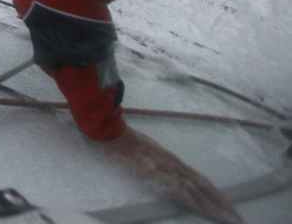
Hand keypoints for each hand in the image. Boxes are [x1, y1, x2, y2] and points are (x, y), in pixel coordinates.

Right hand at [105, 126, 243, 223]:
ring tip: (227, 218)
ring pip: (196, 190)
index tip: (227, 204)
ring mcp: (167, 169)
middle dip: (221, 202)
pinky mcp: (158, 174)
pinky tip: (202, 210)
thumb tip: (163, 173)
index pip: (200, 179)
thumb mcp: (145, 152)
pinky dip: (192, 201)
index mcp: (172, 160)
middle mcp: (175, 165)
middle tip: (237, 217)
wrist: (111, 134)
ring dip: (212, 205)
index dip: (214, 192)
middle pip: (204, 185)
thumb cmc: (123, 141)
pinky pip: (179, 191)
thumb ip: (157, 162)